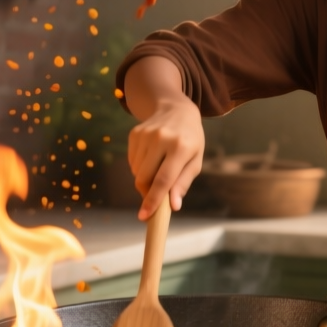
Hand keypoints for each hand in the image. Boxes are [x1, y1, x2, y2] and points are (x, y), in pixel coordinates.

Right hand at [127, 95, 203, 219]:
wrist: (176, 110)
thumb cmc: (190, 140)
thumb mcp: (195, 161)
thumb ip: (183, 183)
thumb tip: (173, 206)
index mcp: (181, 147)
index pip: (163, 179)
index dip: (154, 200)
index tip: (145, 216)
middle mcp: (161, 139)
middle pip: (145, 178)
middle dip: (147, 192)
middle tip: (155, 195)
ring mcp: (145, 135)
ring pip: (136, 172)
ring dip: (145, 178)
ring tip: (159, 167)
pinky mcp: (134, 133)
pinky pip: (132, 162)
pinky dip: (140, 167)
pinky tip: (152, 157)